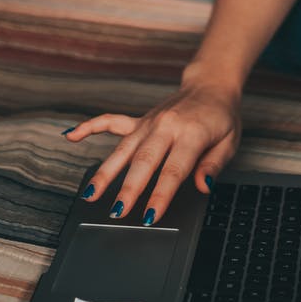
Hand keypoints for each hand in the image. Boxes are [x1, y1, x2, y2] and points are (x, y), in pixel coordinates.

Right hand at [62, 70, 241, 224]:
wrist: (211, 84)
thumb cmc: (221, 116)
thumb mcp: (229, 142)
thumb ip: (213, 164)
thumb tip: (202, 186)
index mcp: (191, 134)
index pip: (173, 170)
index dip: (160, 195)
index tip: (150, 217)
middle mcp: (166, 126)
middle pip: (143, 161)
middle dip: (129, 189)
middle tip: (117, 213)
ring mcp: (150, 122)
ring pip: (123, 149)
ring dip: (106, 172)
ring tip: (90, 194)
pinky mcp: (140, 119)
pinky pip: (112, 122)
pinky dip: (91, 127)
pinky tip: (72, 136)